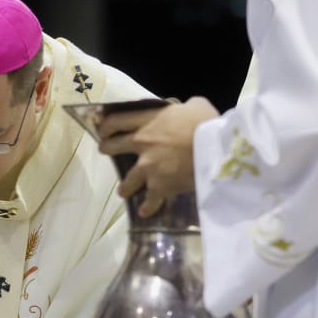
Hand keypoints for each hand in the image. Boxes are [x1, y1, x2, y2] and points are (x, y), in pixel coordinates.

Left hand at [97, 96, 219, 216]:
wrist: (215, 150)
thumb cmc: (207, 123)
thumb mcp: (195, 106)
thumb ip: (182, 108)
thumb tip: (184, 110)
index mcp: (149, 120)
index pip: (117, 120)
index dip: (105, 125)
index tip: (102, 128)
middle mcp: (142, 142)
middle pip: (112, 146)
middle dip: (106, 148)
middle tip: (106, 150)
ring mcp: (147, 166)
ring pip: (127, 180)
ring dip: (125, 186)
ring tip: (123, 191)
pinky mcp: (158, 186)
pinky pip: (149, 201)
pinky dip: (148, 207)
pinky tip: (146, 211)